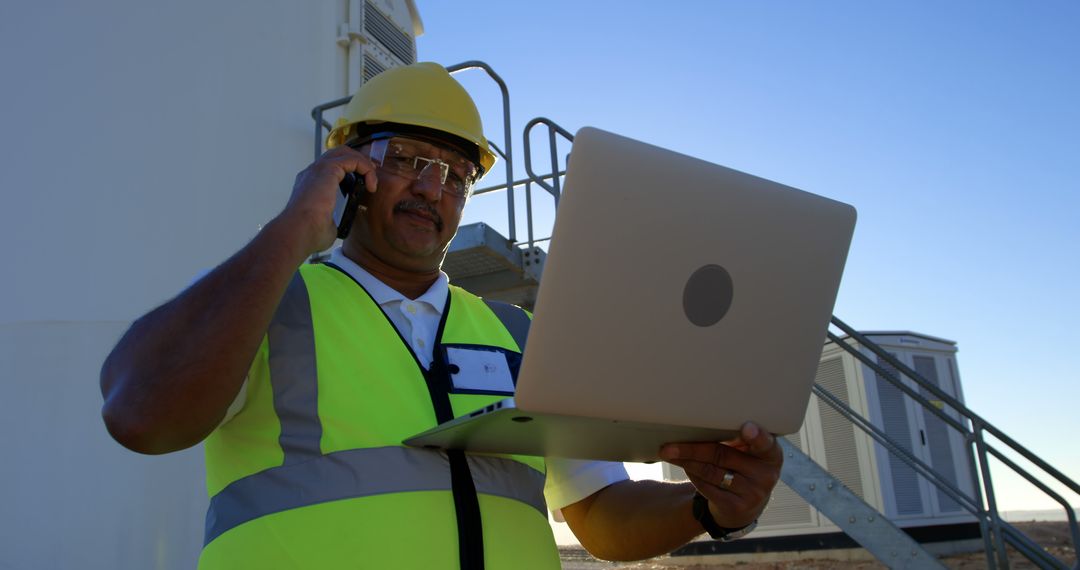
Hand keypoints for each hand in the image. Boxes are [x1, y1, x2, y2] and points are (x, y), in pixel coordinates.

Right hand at [277, 145, 379, 255]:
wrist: (298, 231)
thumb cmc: (308, 233)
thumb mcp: (325, 225)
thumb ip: (332, 220)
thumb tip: (337, 224)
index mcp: (309, 185)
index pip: (330, 169)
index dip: (349, 171)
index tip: (364, 183)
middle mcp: (312, 174)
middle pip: (337, 154)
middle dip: (358, 161)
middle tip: (371, 175)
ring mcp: (318, 169)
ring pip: (345, 153)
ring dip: (363, 163)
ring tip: (372, 179)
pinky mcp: (327, 169)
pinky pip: (352, 160)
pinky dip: (365, 169)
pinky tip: (371, 185)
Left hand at [660, 422, 782, 528]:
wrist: (746, 505)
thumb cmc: (744, 467)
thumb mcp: (750, 453)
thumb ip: (737, 439)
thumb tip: (699, 421)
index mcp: (771, 454)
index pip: (765, 444)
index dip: (756, 436)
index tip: (746, 428)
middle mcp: (766, 475)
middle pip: (723, 455)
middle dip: (693, 448)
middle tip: (669, 445)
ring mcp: (752, 493)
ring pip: (711, 472)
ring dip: (687, 461)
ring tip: (669, 453)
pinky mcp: (736, 507)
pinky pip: (707, 487)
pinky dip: (692, 475)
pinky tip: (684, 466)